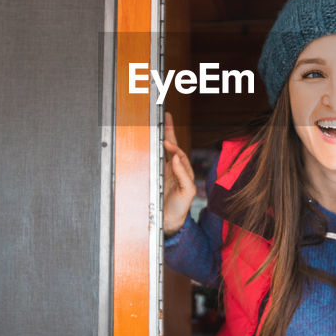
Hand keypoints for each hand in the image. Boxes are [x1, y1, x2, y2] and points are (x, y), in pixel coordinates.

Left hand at [163, 112, 195, 234]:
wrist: (168, 219)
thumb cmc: (162, 200)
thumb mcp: (155, 182)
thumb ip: (154, 169)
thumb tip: (147, 152)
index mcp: (171, 166)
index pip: (170, 145)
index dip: (168, 130)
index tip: (164, 116)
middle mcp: (179, 170)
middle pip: (177, 149)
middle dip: (172, 136)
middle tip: (166, 126)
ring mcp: (186, 178)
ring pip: (182, 161)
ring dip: (175, 151)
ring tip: (168, 143)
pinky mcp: (188, 189)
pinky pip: (185, 177)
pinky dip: (180, 168)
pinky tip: (175, 160)